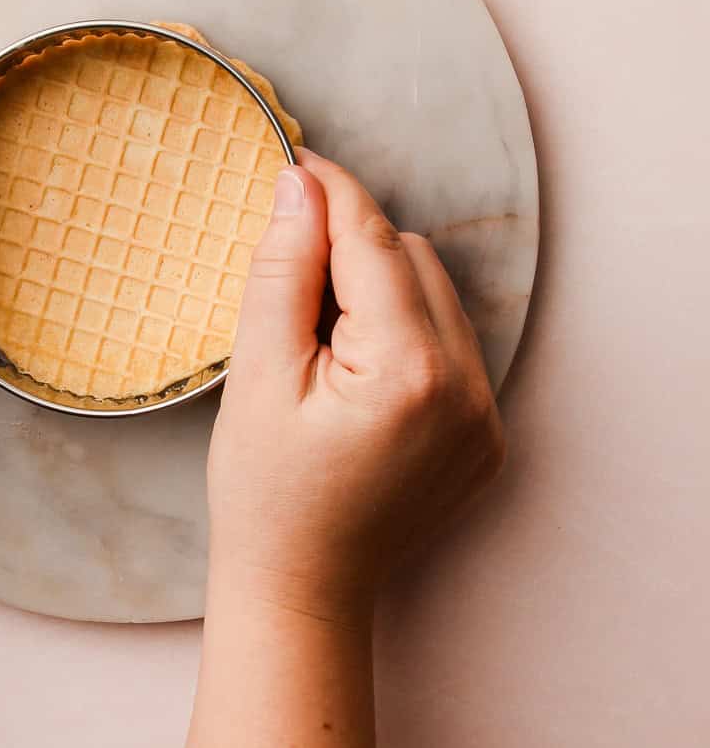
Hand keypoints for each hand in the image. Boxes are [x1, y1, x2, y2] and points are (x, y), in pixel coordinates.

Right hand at [208, 150, 504, 622]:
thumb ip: (283, 271)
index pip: (374, 243)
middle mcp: (468, 389)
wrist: (301, 590)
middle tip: (288, 277)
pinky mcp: (488, 437)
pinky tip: (356, 372)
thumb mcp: (258, 376)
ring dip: (382, 290)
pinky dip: (407, 335)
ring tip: (320, 339)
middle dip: (352, 251)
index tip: (296, 158)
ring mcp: (486, 418)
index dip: (332, 193)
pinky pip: (453, 347)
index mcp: (410, 371)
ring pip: (437, 298)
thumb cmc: (265, 493)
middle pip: (412, 261)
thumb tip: (298, 187)